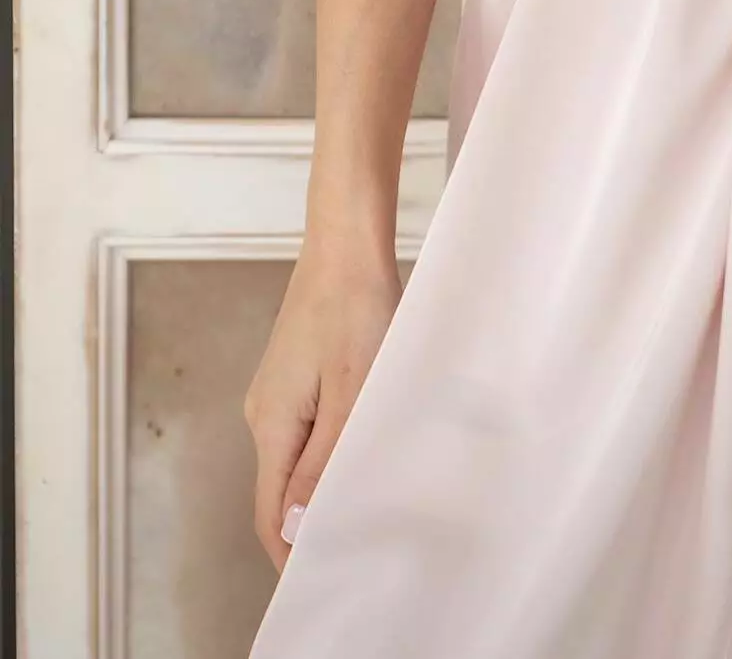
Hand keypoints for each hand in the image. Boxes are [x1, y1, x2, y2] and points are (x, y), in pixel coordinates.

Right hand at [244, 233, 402, 570]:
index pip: (271, 513)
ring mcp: (278, 393)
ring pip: (296, 460)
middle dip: (312, 527)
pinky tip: (363, 451)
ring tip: (371, 505)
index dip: (293, 554)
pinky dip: (330, 452)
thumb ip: (323, 462)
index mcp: (271, 422)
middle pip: (280, 492)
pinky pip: (306, 431)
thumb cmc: (355, 309)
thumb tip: (295, 528)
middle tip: (362, 550)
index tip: (326, 581)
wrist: (346, 245)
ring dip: (325, 487)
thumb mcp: (350, 391)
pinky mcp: (296, 377)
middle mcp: (264, 413)